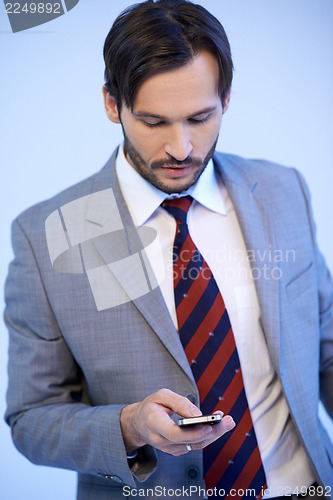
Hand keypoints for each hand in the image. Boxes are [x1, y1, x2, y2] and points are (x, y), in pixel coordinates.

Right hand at [120, 388, 234, 455]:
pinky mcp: (176, 450)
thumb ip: (179, 402)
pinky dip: (207, 435)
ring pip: (195, 445)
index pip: (174, 433)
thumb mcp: (161, 395)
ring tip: (228, 422)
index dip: (192, 432)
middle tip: (228, 421)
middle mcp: (161, 440)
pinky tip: (218, 425)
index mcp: (154, 424)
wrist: (140, 423)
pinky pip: (194, 445)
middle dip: (211, 432)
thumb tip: (198, 413)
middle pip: (189, 441)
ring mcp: (168, 448)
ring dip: (214, 434)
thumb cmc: (152, 406)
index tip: (209, 425)